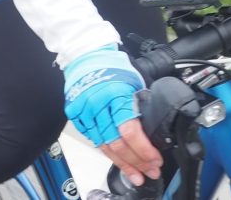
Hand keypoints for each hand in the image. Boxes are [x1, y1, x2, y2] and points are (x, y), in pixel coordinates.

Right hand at [63, 47, 160, 186]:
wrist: (86, 54)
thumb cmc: (113, 66)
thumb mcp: (134, 82)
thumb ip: (141, 106)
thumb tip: (155, 131)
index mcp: (116, 94)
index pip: (130, 131)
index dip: (143, 151)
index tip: (155, 161)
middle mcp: (98, 104)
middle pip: (117, 143)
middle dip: (136, 162)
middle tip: (150, 172)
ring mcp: (84, 110)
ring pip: (104, 145)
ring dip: (122, 163)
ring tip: (136, 175)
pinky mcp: (75, 113)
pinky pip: (92, 138)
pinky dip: (106, 151)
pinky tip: (118, 159)